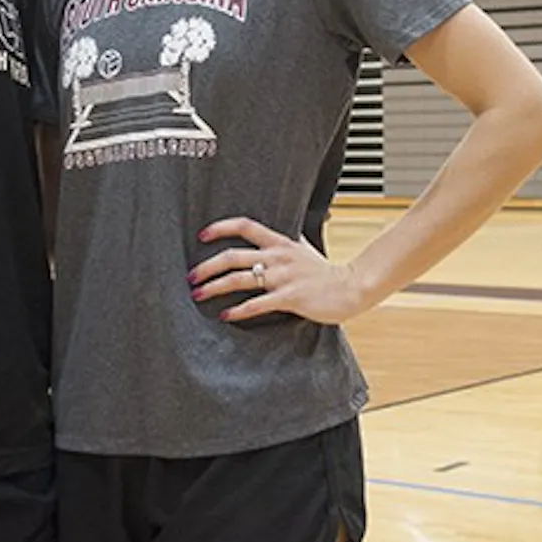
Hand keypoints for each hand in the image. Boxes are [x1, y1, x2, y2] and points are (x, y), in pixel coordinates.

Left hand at [187, 217, 369, 325]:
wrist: (351, 287)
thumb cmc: (325, 271)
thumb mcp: (303, 247)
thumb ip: (285, 241)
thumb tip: (272, 233)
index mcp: (279, 242)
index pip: (245, 226)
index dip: (221, 228)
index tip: (202, 235)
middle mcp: (278, 256)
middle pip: (233, 255)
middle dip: (207, 266)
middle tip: (191, 276)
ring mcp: (283, 277)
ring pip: (239, 278)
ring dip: (214, 287)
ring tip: (198, 294)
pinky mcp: (289, 297)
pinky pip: (257, 303)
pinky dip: (238, 310)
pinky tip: (226, 315)